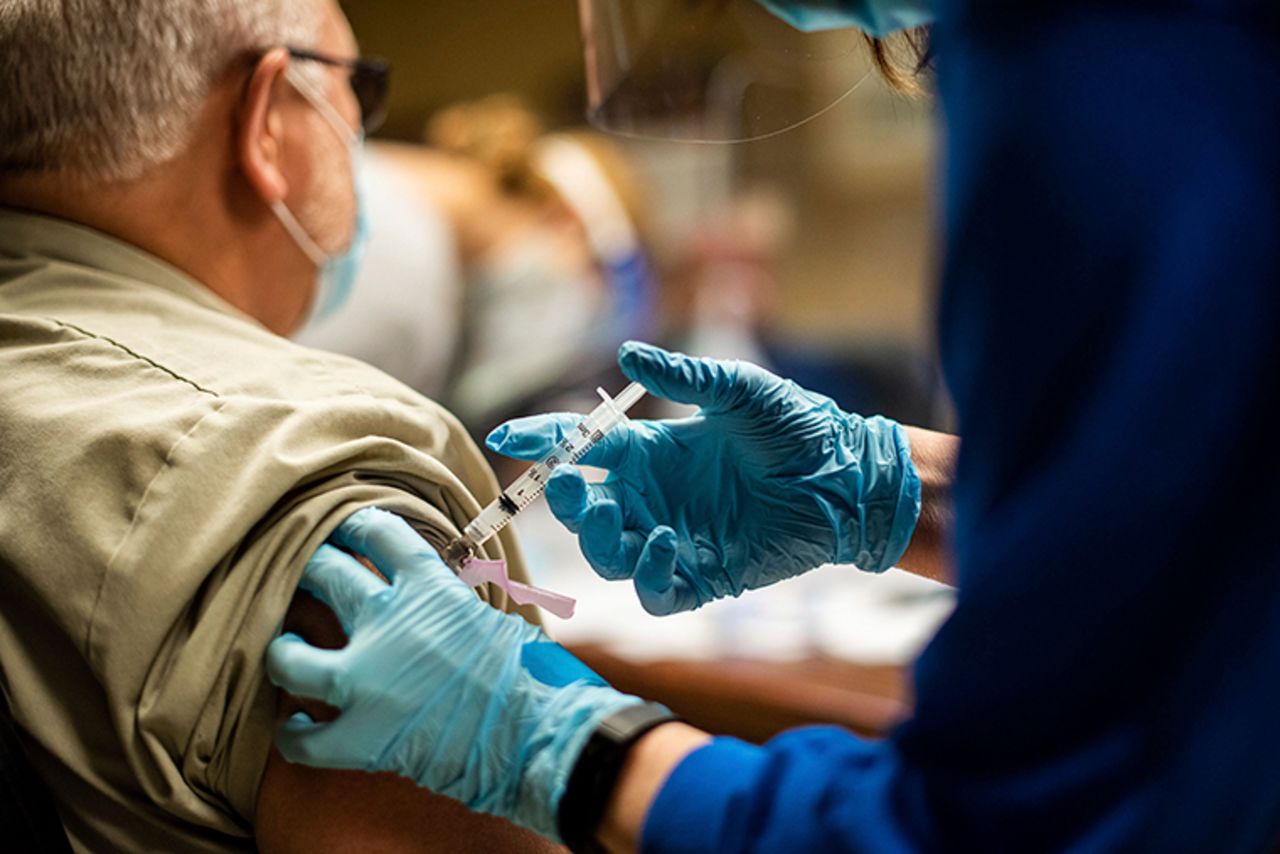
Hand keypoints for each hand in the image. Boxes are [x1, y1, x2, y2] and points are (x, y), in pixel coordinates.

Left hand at [266, 508, 641, 839]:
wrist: (540, 733)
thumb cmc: (531, 676)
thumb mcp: (491, 618)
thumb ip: (448, 603)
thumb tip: (430, 599)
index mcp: (431, 588)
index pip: (379, 533)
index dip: (356, 525)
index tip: (346, 528)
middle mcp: (389, 623)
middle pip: (326, 575)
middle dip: (309, 571)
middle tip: (304, 577)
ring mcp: (367, 680)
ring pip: (289, 656)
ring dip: (283, 653)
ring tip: (285, 653)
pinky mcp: (361, 736)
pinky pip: (303, 737)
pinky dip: (294, 734)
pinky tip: (295, 729)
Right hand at [487, 342, 920, 614]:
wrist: (845, 477)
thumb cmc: (794, 426)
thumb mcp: (738, 390)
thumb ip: (684, 375)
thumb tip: (629, 353)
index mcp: (649, 450)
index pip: (580, 447)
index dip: (542, 443)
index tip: (507, 439)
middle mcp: (651, 497)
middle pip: (581, 509)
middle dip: (565, 500)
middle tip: (572, 487)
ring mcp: (673, 539)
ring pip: (608, 555)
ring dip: (599, 541)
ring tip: (620, 517)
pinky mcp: (702, 576)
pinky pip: (656, 593)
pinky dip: (649, 576)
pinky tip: (668, 546)